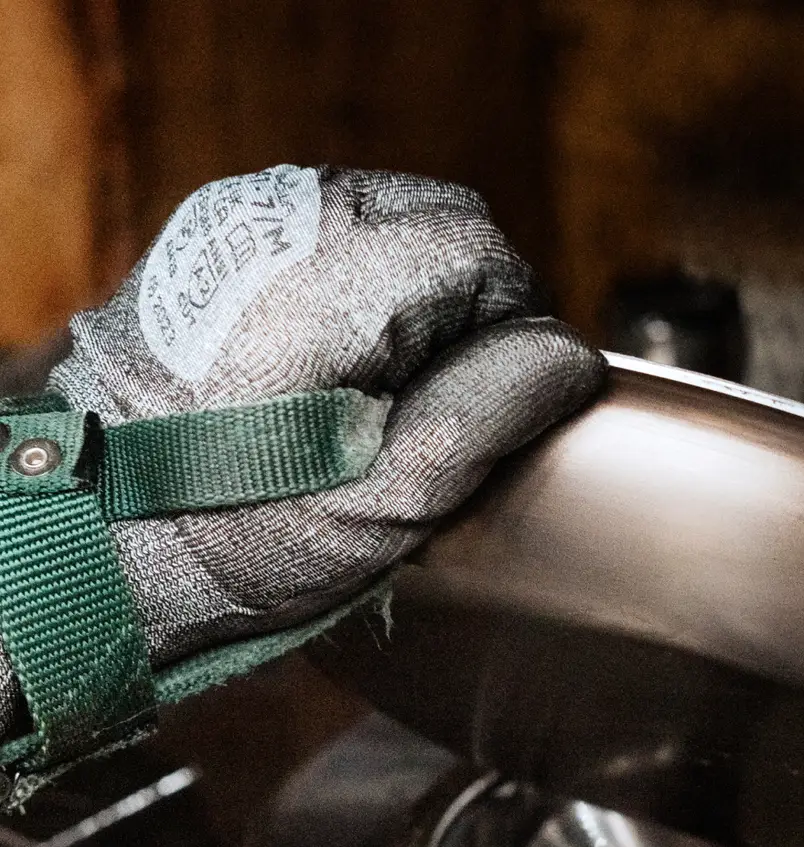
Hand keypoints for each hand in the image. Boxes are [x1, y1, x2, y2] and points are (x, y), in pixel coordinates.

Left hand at [0, 165, 602, 735]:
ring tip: (380, 388)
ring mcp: (241, 219)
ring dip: (416, 297)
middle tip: (436, 404)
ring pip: (394, 220)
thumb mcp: (387, 502)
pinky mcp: (218, 236)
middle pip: (444, 220)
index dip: (510, 330)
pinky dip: (361, 288)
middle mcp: (279, 222)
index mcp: (327, 284)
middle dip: (465, 308)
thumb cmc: (236, 537)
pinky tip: (335, 362)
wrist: (106, 539)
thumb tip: (566, 356)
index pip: (481, 253)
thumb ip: (488, 412)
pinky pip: (335, 236)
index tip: (491, 402)